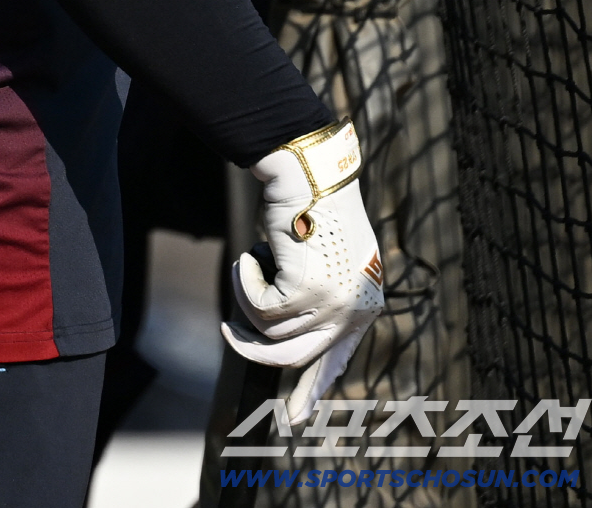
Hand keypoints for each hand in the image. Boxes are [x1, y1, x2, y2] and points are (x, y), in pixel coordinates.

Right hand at [220, 119, 383, 421]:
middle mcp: (353, 312)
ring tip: (246, 265)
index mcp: (363, 307)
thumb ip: (316, 296)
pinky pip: (257, 307)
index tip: (296, 420)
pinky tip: (252, 253)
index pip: (335, 360)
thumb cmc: (312, 206)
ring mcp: (332, 305)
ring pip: (269, 332)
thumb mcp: (321, 259)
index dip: (312, 389)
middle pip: (294, 357)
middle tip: (228, 330)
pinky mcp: (305, 292)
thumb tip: (286, 333)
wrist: (309, 172)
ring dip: (246, 297)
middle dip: (254, 350)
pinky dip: (244, 279)